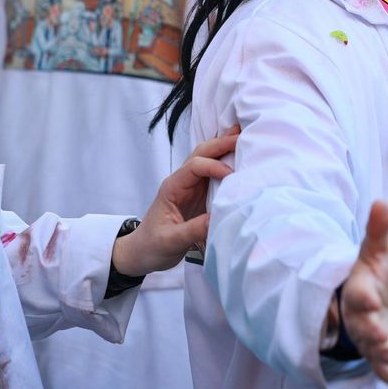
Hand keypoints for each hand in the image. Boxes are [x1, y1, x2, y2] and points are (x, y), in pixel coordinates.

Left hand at [111, 128, 237, 277]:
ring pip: (208, 158)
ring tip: (244, 137)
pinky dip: (227, 161)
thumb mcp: (171, 241)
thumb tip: (219, 219)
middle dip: (221, 143)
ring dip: (224, 147)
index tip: (232, 176)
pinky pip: (214, 172)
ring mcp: (192, 186)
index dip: (214, 167)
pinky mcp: (200, 194)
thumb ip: (194, 230)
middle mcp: (182, 181)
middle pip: (201, 153)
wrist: (143, 252)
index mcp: (172, 187)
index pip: (195, 167)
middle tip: (243, 135)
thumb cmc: (152, 245)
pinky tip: (239, 156)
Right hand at [340, 200, 387, 388]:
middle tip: (379, 337)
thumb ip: (377, 230)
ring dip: (380, 355)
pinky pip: (382, 368)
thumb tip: (380, 201)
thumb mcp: (378, 249)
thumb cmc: (376, 270)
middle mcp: (360, 315)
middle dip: (369, 331)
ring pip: (370, 349)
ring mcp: (369, 335)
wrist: (377, 294)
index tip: (369, 297)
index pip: (357, 292)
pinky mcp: (380, 351)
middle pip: (361, 325)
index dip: (362, 296)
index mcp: (359, 288)